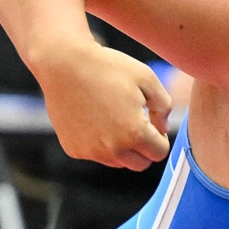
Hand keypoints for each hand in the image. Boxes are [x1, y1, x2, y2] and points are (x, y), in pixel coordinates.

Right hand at [39, 42, 170, 169]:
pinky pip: (96, 154)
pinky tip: (94, 119)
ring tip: (114, 119)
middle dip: (144, 148)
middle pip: (141, 164)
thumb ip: (164, 106)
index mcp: (134, 133)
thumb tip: (163, 130)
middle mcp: (113, 149)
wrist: (64, 65)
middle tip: (136, 125)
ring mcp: (91, 151)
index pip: (159, 152)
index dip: (160, 138)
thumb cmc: (108, 68)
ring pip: (118, 161)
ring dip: (122, 147)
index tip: (152, 123)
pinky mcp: (74, 149)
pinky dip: (99, 143)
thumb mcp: (147, 78)